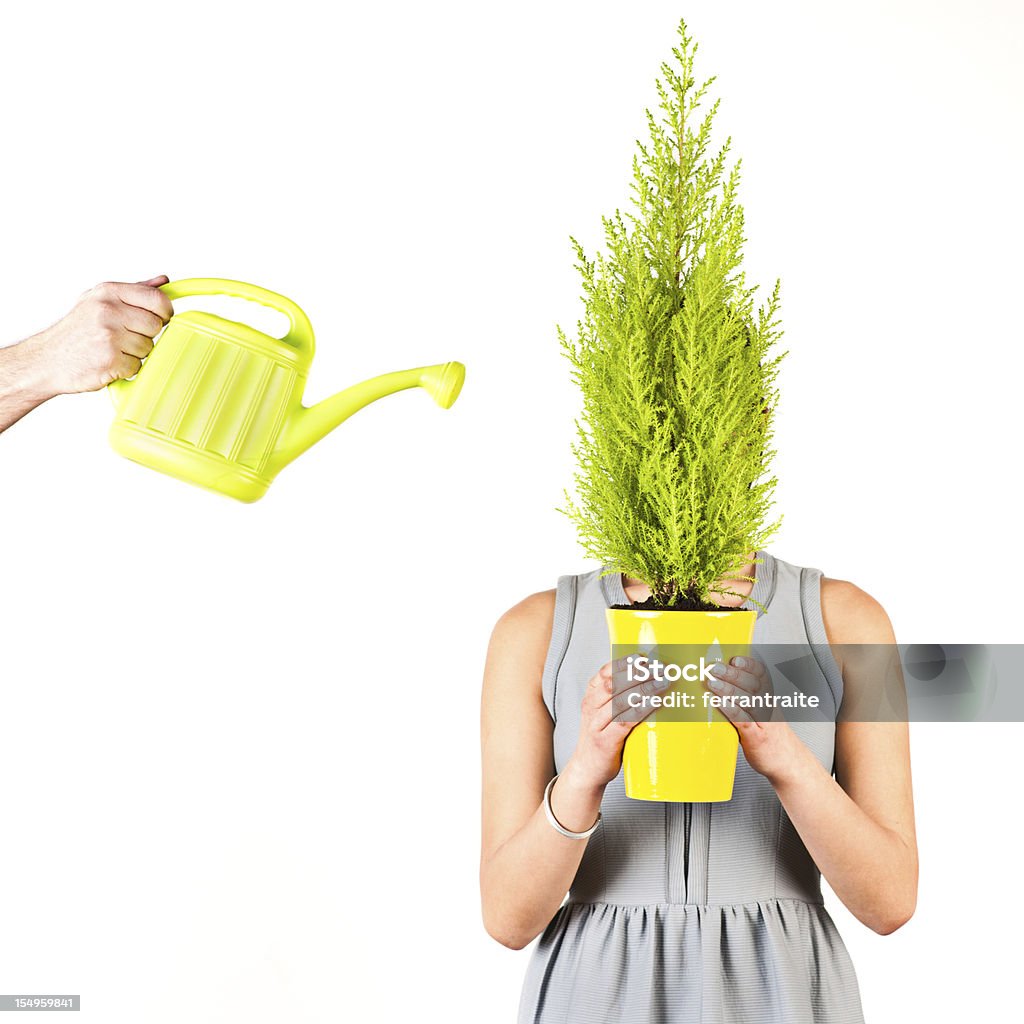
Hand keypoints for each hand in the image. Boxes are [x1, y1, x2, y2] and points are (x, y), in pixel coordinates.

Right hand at [27, 276, 172, 396]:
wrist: (48, 359)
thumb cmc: (77, 331)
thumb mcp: (99, 301)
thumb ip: (134, 291)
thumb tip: (163, 282)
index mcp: (108, 292)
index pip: (157, 299)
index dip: (165, 312)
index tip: (160, 318)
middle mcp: (108, 310)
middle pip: (156, 325)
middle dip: (146, 334)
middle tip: (124, 337)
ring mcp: (109, 335)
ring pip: (149, 347)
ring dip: (135, 353)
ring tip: (112, 348)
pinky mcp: (110, 359)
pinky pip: (138, 366)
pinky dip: (126, 368)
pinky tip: (109, 361)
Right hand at [562, 656, 663, 791]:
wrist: (587, 768)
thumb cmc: (602, 737)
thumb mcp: (604, 712)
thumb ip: (619, 695)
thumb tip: (649, 676)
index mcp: (590, 695)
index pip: (604, 672)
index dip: (623, 663)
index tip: (641, 657)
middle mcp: (590, 707)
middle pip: (614, 684)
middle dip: (638, 673)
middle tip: (658, 668)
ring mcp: (596, 724)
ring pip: (620, 701)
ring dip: (644, 689)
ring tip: (663, 682)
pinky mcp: (605, 741)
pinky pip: (625, 721)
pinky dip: (641, 710)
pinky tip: (655, 703)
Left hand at [706, 655, 804, 782]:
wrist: (787, 763)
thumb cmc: (769, 736)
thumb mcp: (762, 712)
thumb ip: (746, 698)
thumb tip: (719, 681)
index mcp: (768, 697)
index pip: (761, 675)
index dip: (749, 665)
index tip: (735, 658)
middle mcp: (768, 707)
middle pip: (752, 684)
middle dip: (733, 674)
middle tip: (715, 667)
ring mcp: (763, 722)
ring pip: (747, 700)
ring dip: (728, 689)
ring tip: (712, 682)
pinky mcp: (756, 737)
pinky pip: (743, 720)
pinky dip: (731, 709)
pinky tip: (719, 703)